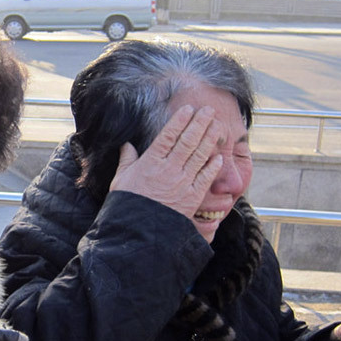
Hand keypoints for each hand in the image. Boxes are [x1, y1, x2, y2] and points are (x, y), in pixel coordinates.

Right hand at [109, 105, 223, 218]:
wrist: (138, 231)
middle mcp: (169, 169)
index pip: (168, 135)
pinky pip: (205, 178)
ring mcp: (182, 182)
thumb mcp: (121, 180)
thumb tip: (126, 145)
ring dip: (210, 139)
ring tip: (217, 126)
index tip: (188, 109)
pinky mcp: (192, 197)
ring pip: (199, 155)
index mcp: (150, 162)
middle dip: (200, 123)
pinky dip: (213, 166)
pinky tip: (219, 156)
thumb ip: (126, 160)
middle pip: (188, 140)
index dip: (179, 121)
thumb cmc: (127, 205)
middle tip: (209, 110)